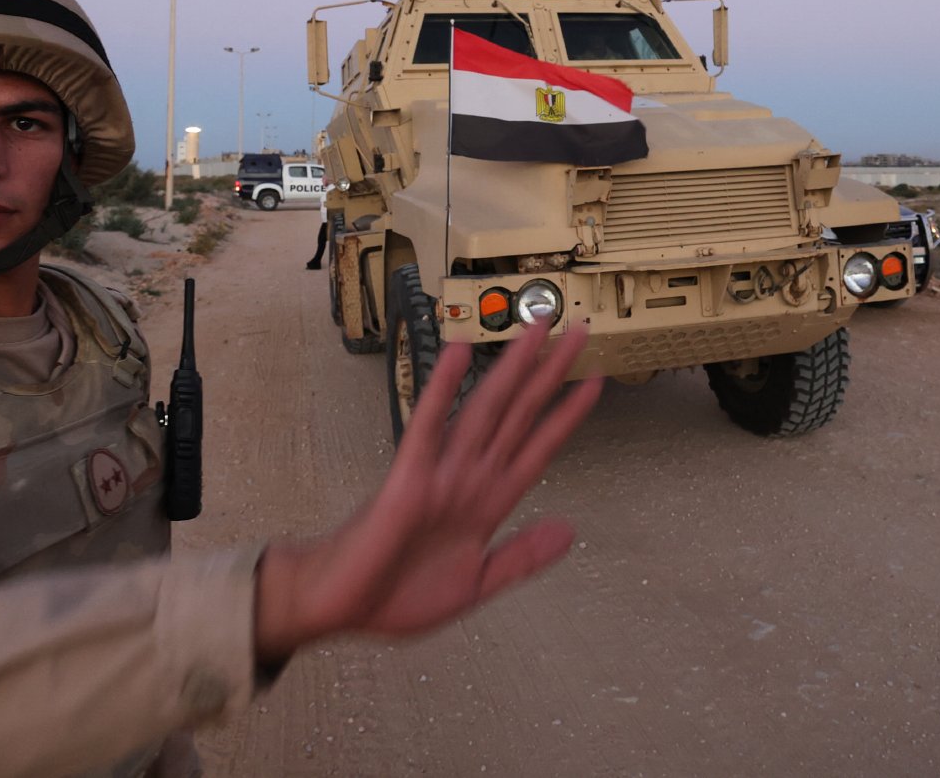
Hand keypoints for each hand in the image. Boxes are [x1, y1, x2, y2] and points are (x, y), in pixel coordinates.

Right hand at [253, 317, 599, 660]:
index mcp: (488, 502)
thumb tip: (570, 532)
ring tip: (535, 330)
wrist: (344, 609)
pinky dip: (442, 389)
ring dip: (512, 370)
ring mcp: (440, 474)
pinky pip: (428, 426)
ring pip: (484, 410)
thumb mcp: (475, 583)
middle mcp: (468, 478)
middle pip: (518, 415)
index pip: (537, 448)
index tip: (595, 382)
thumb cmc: (397, 593)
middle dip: (548, 374)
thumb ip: (521, 557)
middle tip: (578, 329)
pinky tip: (457, 354)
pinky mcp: (407, 478)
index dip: (567, 416)